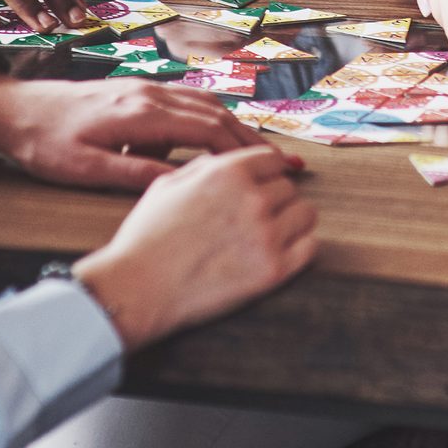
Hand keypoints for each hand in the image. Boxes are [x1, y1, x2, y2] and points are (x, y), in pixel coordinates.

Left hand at [0, 76, 260, 189]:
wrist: (14, 109)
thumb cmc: (45, 143)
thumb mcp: (85, 168)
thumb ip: (134, 173)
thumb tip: (180, 184)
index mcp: (140, 113)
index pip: (207, 129)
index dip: (244, 149)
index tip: (272, 168)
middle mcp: (149, 93)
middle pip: (215, 112)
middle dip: (251, 138)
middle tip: (283, 163)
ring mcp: (143, 88)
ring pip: (203, 102)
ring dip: (233, 126)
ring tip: (257, 154)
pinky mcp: (135, 90)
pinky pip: (184, 99)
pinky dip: (209, 116)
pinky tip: (214, 136)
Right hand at [73, 146, 318, 349]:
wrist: (137, 288)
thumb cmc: (146, 237)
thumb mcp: (168, 184)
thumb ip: (206, 167)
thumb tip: (230, 162)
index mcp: (228, 172)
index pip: (272, 159)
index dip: (265, 172)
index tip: (260, 185)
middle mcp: (253, 199)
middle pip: (288, 187)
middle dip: (274, 199)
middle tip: (255, 217)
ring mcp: (266, 235)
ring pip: (305, 214)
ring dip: (290, 220)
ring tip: (269, 233)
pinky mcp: (273, 271)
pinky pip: (310, 247)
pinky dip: (300, 246)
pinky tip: (281, 251)